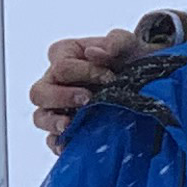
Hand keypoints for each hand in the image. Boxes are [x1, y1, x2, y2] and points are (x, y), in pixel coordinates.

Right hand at [30, 30, 143, 150]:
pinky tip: (71, 145)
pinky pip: (53, 141)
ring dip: (54, 122)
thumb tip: (94, 53)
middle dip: (62, 97)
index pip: (61, 65)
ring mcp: (57, 108)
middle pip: (39, 92)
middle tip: (88, 99)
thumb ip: (116, 41)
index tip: (110, 77)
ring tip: (71, 124)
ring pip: (40, 118)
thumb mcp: (128, 44)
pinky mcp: (66, 130)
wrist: (147, 83)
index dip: (85, 72)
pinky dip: (59, 144)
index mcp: (64, 55)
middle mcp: (54, 82)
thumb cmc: (129, 60)